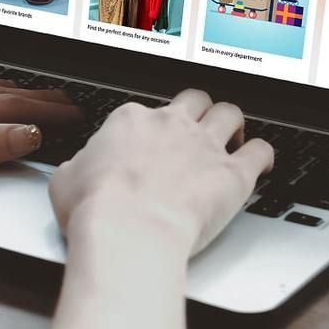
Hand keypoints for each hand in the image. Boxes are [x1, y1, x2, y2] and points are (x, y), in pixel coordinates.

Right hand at [49, 89, 271, 256]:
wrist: (128, 229)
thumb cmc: (96, 208)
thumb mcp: (65, 181)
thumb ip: (77, 168)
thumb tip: (74, 171)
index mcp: (131, 121)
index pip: (146, 112)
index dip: (151, 130)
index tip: (151, 145)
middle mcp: (171, 125)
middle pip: (195, 100)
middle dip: (198, 111)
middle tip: (197, 130)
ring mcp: (204, 145)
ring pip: (230, 113)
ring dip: (233, 124)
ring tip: (231, 139)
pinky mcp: (232, 173)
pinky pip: (260, 151)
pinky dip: (263, 155)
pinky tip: (261, 164)